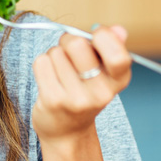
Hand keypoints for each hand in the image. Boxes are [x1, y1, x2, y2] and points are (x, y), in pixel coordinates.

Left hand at [31, 25, 131, 144]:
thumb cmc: (84, 92)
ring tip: (60, 71)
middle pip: (77, 44)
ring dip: (54, 56)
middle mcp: (101, 93)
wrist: (67, 131)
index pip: (119, 55)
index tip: (95, 35)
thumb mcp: (103, 72)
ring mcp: (76, 99)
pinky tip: (49, 78)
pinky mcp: (53, 101)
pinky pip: (41, 63)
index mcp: (119, 81)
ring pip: (55, 52)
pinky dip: (41, 65)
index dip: (103, 36)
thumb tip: (117, 29)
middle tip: (68, 51)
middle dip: (68, 40)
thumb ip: (110, 47)